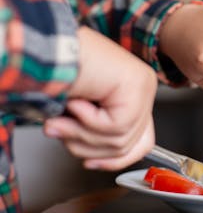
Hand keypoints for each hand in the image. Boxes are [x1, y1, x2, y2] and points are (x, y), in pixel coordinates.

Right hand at [43, 26, 156, 170]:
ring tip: (62, 117)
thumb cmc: (57, 74)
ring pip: (122, 140)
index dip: (116, 160)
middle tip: (60, 132)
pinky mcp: (137, 86)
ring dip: (82, 134)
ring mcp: (144, 86)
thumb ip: (93, 136)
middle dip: (91, 147)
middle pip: (131, 145)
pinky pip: (115, 126)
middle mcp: (144, 88)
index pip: (142, 142)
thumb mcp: (78, 116)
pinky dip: (87, 120)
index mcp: (133, 94)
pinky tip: (76, 102)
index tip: (91, 164)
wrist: (48, 47)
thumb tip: (93, 161)